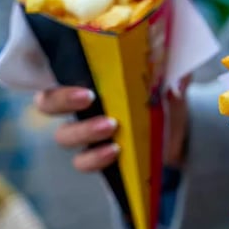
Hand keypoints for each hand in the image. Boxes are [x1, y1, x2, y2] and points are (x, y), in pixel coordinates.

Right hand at [34, 79, 190, 172]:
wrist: (180, 132)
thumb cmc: (165, 94)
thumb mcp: (170, 78)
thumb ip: (172, 72)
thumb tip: (177, 80)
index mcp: (90, 77)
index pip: (54, 68)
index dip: (51, 67)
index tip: (74, 68)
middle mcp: (80, 105)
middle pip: (47, 102)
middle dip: (61, 100)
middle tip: (88, 98)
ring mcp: (86, 133)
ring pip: (64, 135)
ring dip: (83, 131)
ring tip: (111, 126)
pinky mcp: (97, 157)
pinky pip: (83, 162)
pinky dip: (95, 158)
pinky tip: (115, 151)